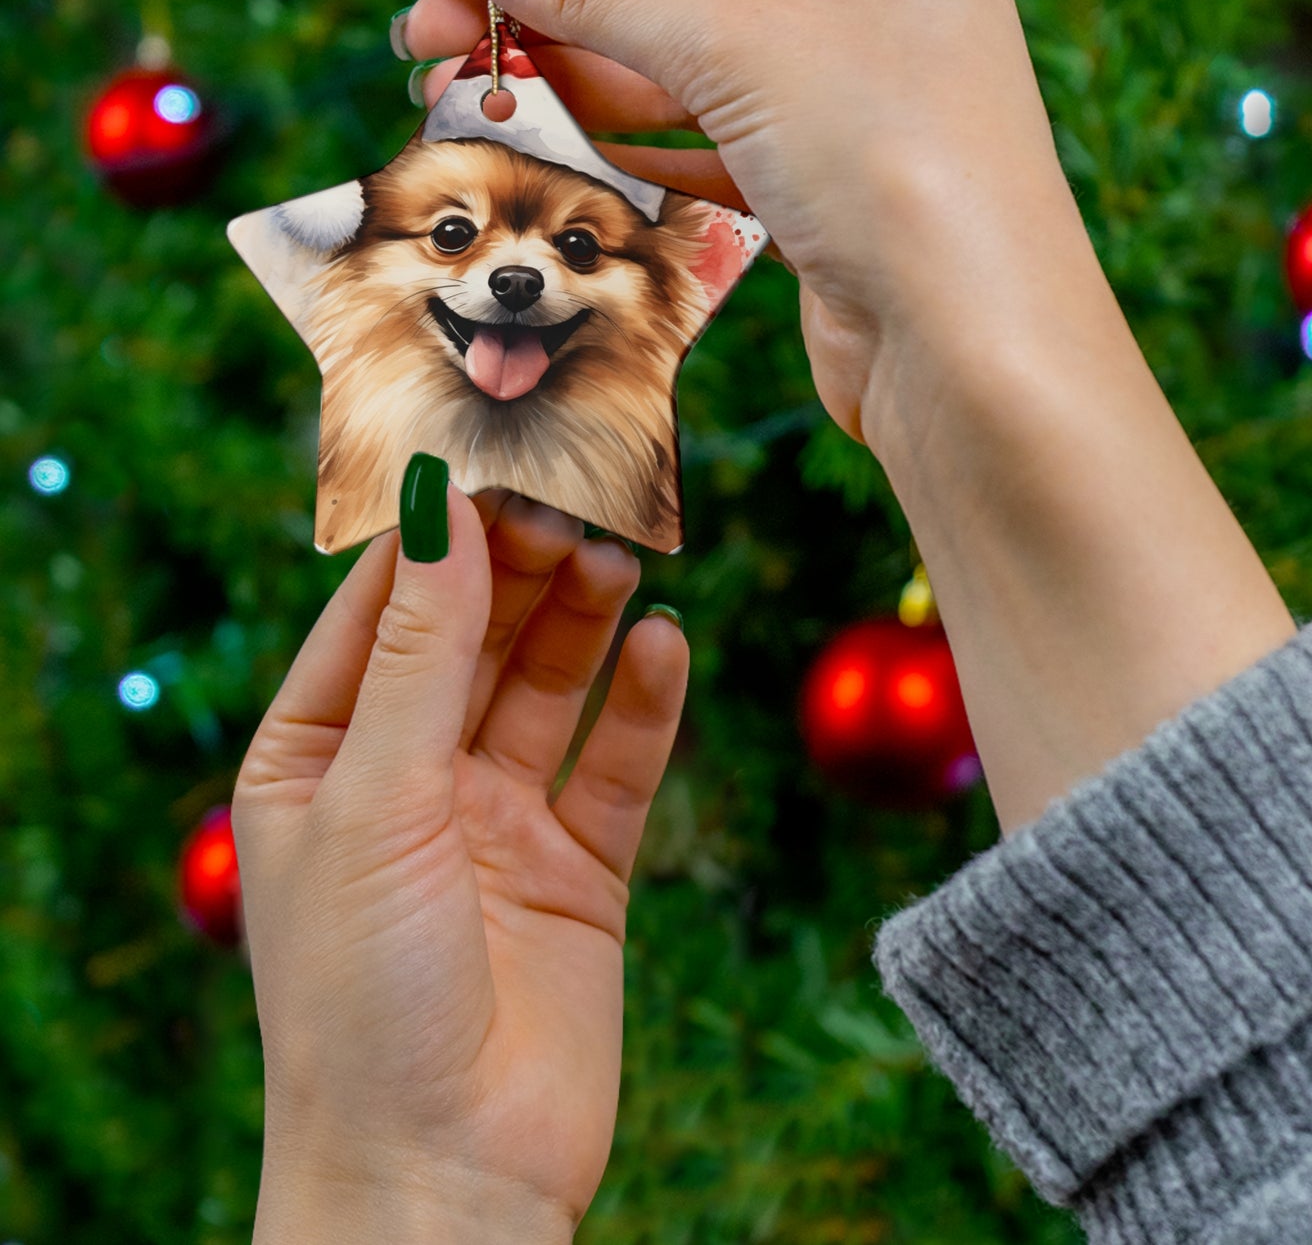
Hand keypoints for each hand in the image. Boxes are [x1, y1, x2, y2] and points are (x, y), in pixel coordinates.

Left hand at [233, 489, 686, 1241]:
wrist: (445, 1178)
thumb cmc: (362, 998)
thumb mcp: (374, 801)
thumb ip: (418, 653)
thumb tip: (438, 510)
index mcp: (317, 759)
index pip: (378, 614)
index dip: (433, 540)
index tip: (491, 465)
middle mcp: (407, 780)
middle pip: (473, 639)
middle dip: (519, 572)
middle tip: (574, 509)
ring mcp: (497, 822)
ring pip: (549, 687)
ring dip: (583, 622)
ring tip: (620, 560)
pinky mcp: (579, 868)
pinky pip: (616, 764)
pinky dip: (644, 704)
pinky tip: (666, 647)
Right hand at [403, 0, 1294, 834]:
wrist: (972, 354)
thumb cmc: (897, 166)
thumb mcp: (742, 48)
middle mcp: (869, 0)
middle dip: (550, 11)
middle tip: (429, 37)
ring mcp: (846, 100)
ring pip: (680, 72)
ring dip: (573, 81)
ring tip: (463, 92)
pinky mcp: (820, 188)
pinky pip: (703, 143)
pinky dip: (625, 141)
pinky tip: (545, 138)